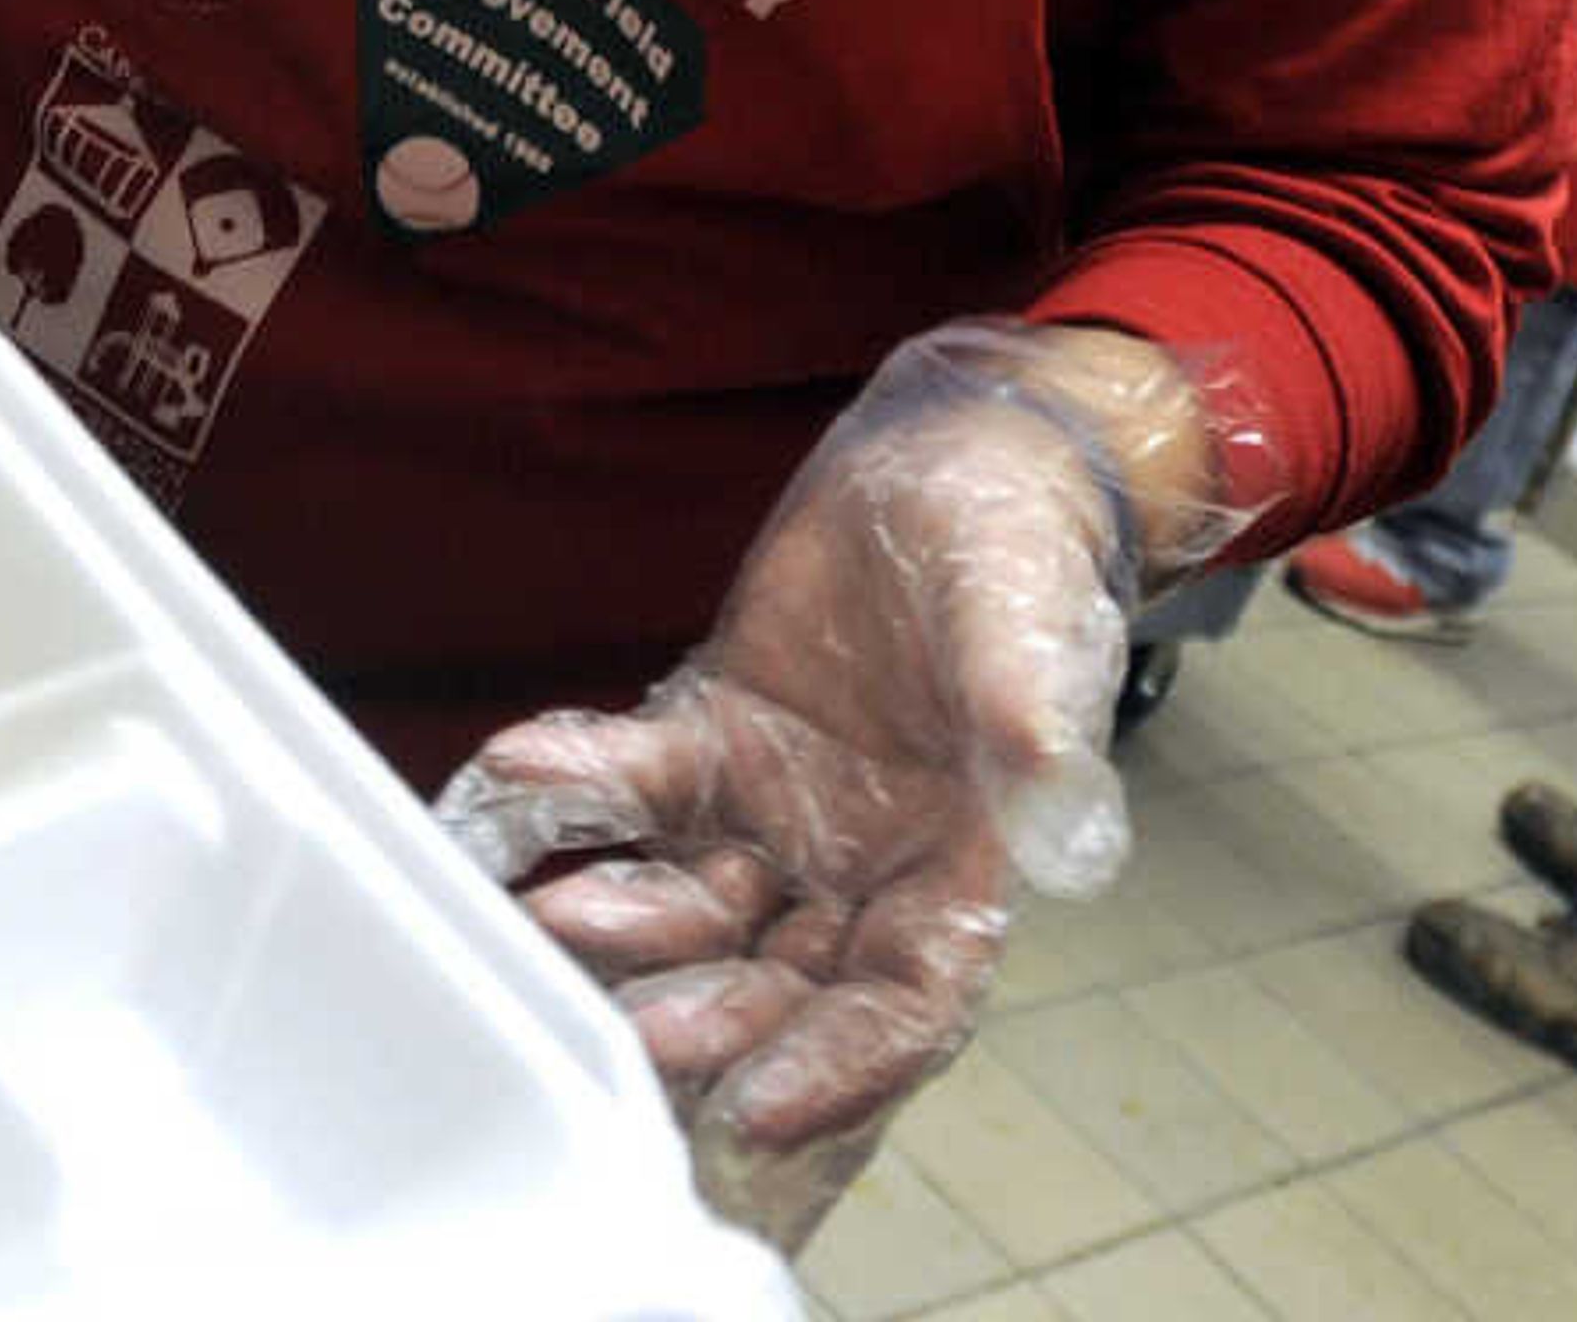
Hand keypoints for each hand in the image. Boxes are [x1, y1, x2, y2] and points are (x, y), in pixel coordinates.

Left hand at [436, 324, 1242, 1249]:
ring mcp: (781, 811)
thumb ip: (1029, 718)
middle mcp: (865, 868)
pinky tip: (518, 773)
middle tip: (629, 1036)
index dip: (839, 1068)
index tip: (759, 1108)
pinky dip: (582, 784)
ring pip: (699, 904)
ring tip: (550, 915)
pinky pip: (642, 779)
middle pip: (784, 981)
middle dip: (711, 1019)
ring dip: (630, 922)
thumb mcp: (1029, 628)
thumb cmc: (1017, 556)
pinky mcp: (716, 739)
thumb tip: (1058, 809)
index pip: (901, 1004)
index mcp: (960, 871)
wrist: (952, 468)